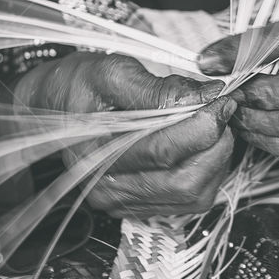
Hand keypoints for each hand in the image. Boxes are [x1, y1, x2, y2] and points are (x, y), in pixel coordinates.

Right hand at [15, 52, 236, 217]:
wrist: (56, 105)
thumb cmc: (79, 86)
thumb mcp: (111, 72)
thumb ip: (158, 88)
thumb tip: (205, 95)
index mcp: (95, 157)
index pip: (164, 151)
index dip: (203, 123)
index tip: (222, 97)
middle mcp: (109, 189)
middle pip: (185, 181)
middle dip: (215, 143)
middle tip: (222, 109)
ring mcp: (125, 202)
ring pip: (194, 194)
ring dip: (215, 157)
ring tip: (211, 123)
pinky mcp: (141, 206)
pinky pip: (191, 198)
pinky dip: (207, 170)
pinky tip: (200, 143)